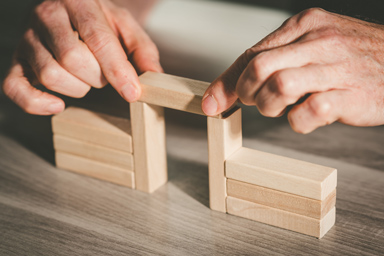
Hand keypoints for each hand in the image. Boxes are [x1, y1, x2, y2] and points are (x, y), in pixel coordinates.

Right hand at [2, 0, 161, 114]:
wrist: (69, 10)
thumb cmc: (99, 20)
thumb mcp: (125, 26)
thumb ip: (142, 49)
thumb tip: (154, 76)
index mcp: (78, 2)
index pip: (97, 39)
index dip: (117, 70)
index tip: (132, 92)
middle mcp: (47, 16)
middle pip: (73, 59)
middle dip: (97, 77)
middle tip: (103, 74)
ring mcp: (27, 38)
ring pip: (50, 75)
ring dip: (76, 88)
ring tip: (84, 78)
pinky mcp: (16, 60)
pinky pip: (15, 87)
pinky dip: (36, 103)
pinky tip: (57, 105)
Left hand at [202, 8, 383, 132]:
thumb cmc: (351, 57)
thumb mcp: (311, 46)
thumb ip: (273, 61)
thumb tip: (230, 88)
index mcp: (305, 26)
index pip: (251, 54)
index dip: (226, 82)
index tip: (211, 102)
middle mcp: (319, 42)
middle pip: (259, 68)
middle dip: (247, 93)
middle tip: (256, 102)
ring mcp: (337, 68)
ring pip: (280, 86)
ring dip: (269, 106)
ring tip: (281, 108)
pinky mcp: (353, 95)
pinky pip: (311, 111)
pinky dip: (299, 121)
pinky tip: (305, 117)